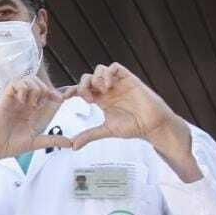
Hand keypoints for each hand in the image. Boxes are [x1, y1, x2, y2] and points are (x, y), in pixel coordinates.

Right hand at [0, 76, 73, 163]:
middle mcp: (24, 102)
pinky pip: (16, 83)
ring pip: (29, 79)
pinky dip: (23, 89)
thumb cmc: (10, 146)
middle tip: (41, 105)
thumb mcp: (36, 142)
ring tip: (31, 104)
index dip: (57, 92)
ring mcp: (15, 99)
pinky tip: (22, 101)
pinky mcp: (5, 98)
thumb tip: (72, 144)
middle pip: (40, 82)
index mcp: (32, 110)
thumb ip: (54, 140)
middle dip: (46, 91)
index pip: (47, 93)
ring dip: (35, 89)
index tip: (62, 99)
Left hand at [63, 63, 185, 149]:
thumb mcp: (107, 130)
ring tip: (100, 92)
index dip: (71, 91)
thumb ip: (89, 135)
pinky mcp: (129, 79)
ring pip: (99, 69)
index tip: (63, 98)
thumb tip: (72, 147)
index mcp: (100, 100)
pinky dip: (107, 73)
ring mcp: (118, 83)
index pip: (81, 90)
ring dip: (95, 78)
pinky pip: (114, 67)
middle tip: (88, 99)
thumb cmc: (133, 127)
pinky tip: (108, 86)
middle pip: (87, 78)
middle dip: (83, 85)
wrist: (152, 125)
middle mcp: (107, 90)